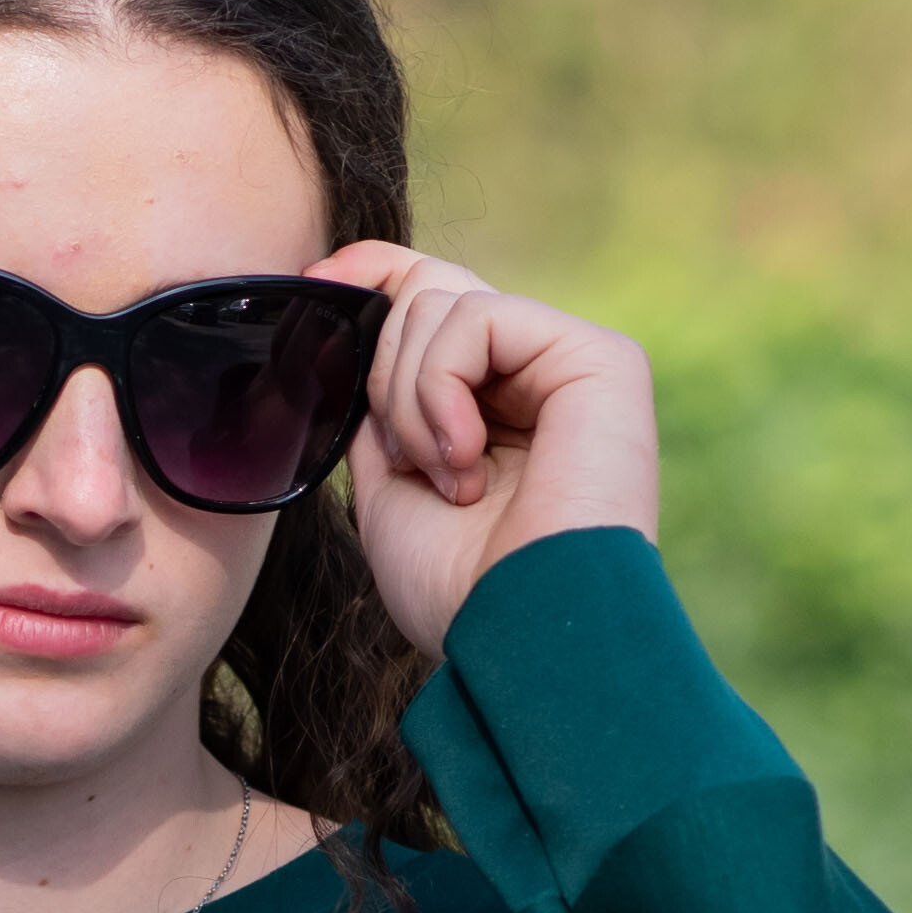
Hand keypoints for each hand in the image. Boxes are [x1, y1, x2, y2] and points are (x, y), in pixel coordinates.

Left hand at [310, 245, 659, 656]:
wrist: (517, 638)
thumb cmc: (459, 592)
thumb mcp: (388, 494)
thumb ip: (380, 413)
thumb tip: (355, 342)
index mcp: (495, 406)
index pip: (431, 300)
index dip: (370, 275)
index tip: (311, 283)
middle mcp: (536, 377)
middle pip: (429, 289)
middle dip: (383, 372)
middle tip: (405, 460)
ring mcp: (570, 362)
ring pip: (442, 301)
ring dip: (410, 398)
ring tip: (447, 477)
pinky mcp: (600, 358)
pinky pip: (478, 318)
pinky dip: (442, 387)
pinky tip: (467, 458)